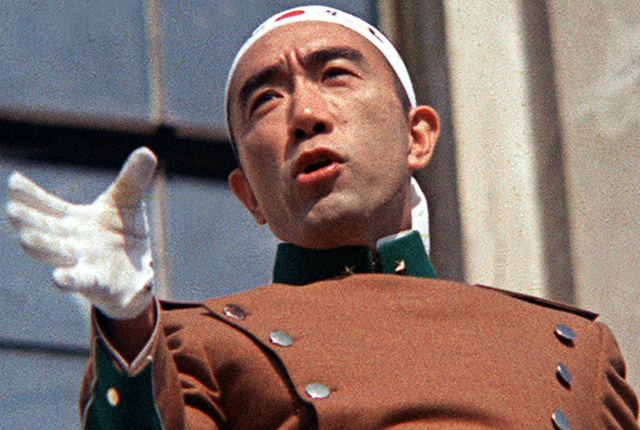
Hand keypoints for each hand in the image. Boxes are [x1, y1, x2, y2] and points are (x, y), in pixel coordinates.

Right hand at [5, 147, 157, 319]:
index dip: (30, 196)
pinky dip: (69, 279)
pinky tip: (58, 278)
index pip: (48, 207)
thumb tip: (146, 151)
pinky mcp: (96, 282)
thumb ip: (133, 180)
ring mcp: (81, 262)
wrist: (136, 272)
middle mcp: (71, 242)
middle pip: (44, 230)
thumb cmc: (122, 235)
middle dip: (28, 221)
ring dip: (42, 247)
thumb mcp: (128, 204)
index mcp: (75, 221)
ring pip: (55, 254)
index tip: (14, 181)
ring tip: (26, 238)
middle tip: (12, 211)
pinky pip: (79, 280)